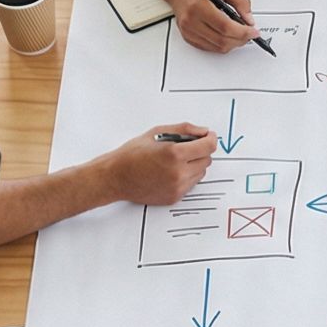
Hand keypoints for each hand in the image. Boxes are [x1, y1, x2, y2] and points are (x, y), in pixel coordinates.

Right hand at [100, 123, 214, 205]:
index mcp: (174, 154)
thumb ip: (184, 130)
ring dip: (194, 164)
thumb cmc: (132, 154)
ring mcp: (177, 187)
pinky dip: (187, 176)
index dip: (211, 138)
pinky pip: (191, 184)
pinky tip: (171, 171)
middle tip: (187, 147)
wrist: (116, 177)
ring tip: (176, 160)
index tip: (209, 136)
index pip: (208, 146)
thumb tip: (203, 131)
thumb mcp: (157, 133)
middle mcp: (178, 172)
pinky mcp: (175, 197)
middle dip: (201, 151)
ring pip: (201, 173)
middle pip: (207, 160)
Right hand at [168, 0, 259, 53]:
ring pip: (217, 47)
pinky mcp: (187, 36)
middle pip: (222, 40)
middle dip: (240, 39)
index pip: (225, 27)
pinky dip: (222, 45)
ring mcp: (188, 30)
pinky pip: (209, 47)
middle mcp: (190, 21)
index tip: (253, 32)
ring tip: (241, 35)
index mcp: (198, 6)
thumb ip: (240, 2)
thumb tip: (249, 19)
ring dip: (233, 44)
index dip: (243, 32)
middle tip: (250, 34)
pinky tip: (228, 37)